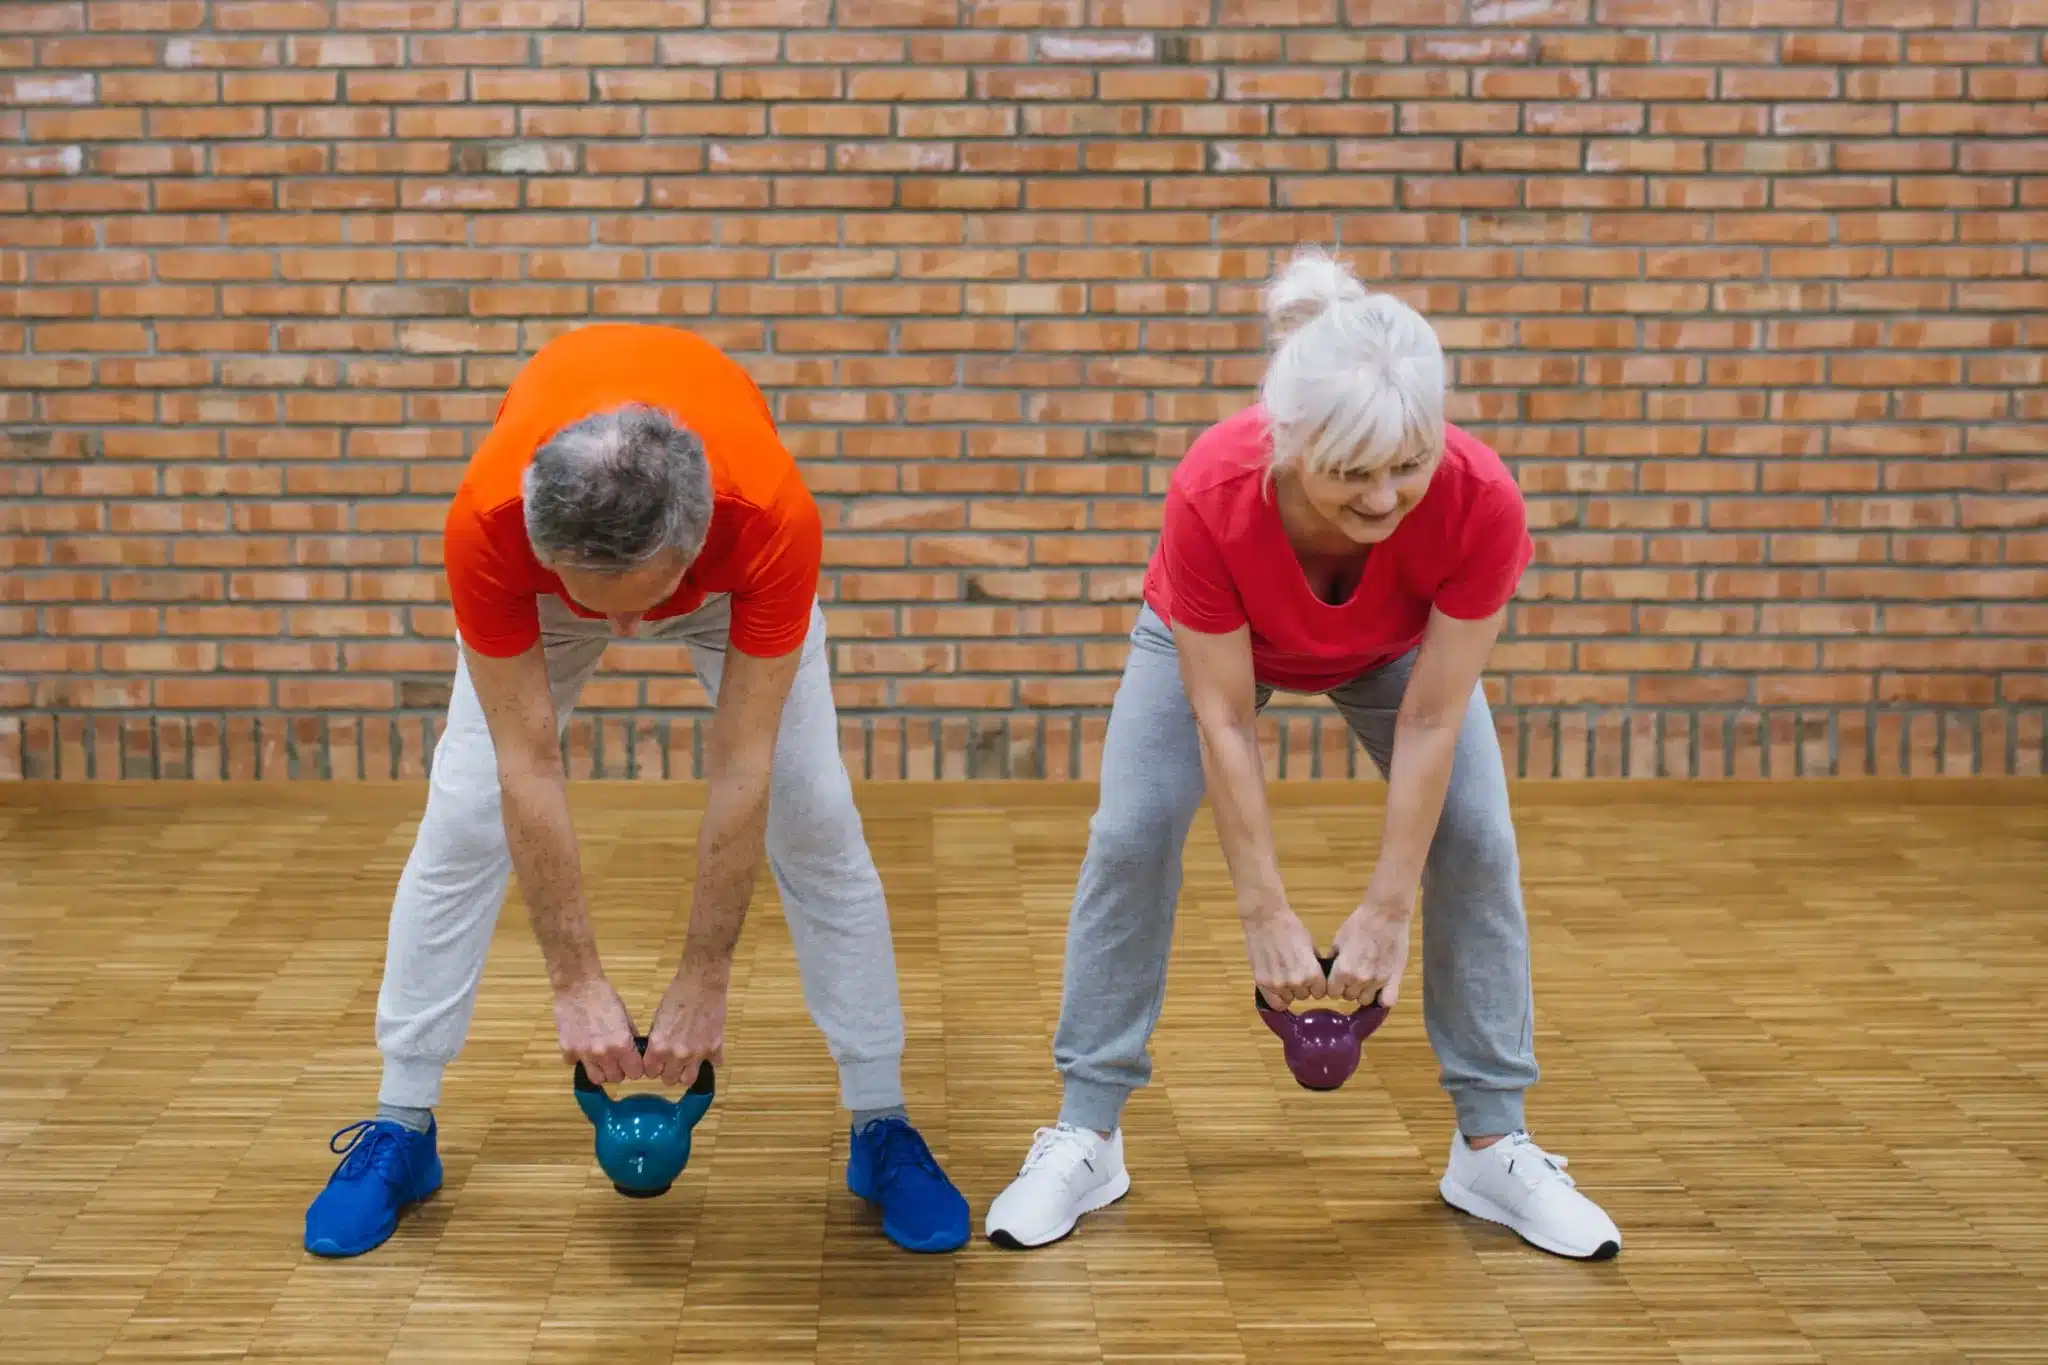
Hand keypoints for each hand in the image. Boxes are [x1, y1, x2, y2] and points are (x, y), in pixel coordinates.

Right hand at [552, 975, 642, 1084]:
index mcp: (622, 1044)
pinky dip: (578, 1058)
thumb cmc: (605, 997)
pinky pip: (574, 1063)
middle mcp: (603, 1053)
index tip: (632, 1063)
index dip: (635, 1068)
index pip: (635, 1073)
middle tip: (616, 1059)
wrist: (578, 985)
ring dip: (600, 1071)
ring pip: (595, 1078)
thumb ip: (631, 1038)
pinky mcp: (567, 1049)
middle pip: (615, 1079)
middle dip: (618, 1071)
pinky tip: (581, 1045)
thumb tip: (636, 1053)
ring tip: (599, 1058)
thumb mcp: (626, 1016)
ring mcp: (583, 1053)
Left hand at [643, 963, 728, 1088]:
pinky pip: (713, 1065)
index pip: (650, 1073)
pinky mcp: (715, 1048)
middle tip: (671, 1061)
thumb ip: (657, 1041)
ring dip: (686, 1072)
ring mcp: (698, 1054)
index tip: (656, 1062)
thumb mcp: (657, 1018)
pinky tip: (706, 1049)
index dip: (653, 1067)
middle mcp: (677, 1055)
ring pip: (689, 1080)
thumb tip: (656, 1054)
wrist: (702, 983)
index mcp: (659, 1047)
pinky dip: (710, 1060)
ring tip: (687, 1061)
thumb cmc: (676, 996)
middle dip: (668, 1072)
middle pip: (669, 1080)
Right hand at [1242, 904, 1328, 1009]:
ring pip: (1289, 999)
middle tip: (1295, 973)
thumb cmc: (1291, 928)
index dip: (1317, 985)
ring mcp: (1278, 984)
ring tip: (1283, 976)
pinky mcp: (1262, 983)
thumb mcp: (1311, 945)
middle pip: (1304, 996)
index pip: (1320, 992)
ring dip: (1288, 991)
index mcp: (1312, 973)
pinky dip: (1277, 998)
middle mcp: (1296, 982)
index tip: (1312, 979)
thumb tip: (1319, 976)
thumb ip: (1315, 965)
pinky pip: (1273, 1003)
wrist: (1266, 919)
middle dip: (1302, 987)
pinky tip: (1277, 989)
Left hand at [1328, 894, 1413, 1007]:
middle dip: (1348, 988)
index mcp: (1343, 970)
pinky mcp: (1394, 978)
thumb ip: (1333, 959)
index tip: (1337, 979)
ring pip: (1366, 1000)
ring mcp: (1378, 981)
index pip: (1332, 993)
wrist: (1386, 915)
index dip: (1333, 986)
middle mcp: (1360, 979)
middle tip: (1353, 975)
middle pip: (1349, 997)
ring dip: (1364, 992)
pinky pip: (1388, 1001)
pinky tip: (1380, 991)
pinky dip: (1382, 999)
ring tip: (1366, 980)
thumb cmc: (1359, 924)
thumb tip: (1328, 972)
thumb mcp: (1338, 940)